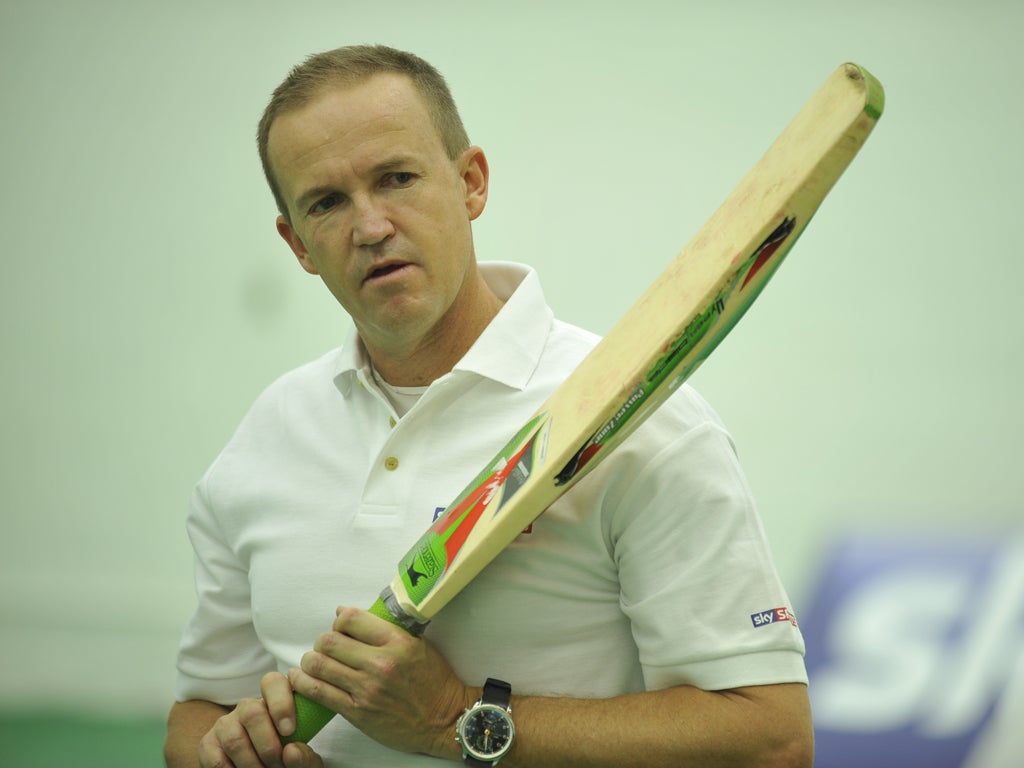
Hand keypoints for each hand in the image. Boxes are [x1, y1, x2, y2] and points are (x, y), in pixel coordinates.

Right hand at [197, 672, 324, 767]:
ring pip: (234, 739)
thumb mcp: (302, 759)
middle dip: (268, 745)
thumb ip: (304, 757)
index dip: (281, 703)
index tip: (290, 731)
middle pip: (252, 713)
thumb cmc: (287, 761)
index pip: (273, 683)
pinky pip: (216, 759)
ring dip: (252, 764)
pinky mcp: (208, 744)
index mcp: (275, 701)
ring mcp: (225, 724)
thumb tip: (291, 752)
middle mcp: (248, 707)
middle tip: (278, 765)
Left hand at [289, 605, 468, 757]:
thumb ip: (386, 630)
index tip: (340, 625)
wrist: (445, 720)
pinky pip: (319, 693)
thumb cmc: (434, 682)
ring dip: (310, 661)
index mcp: (397, 642)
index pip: (352, 618)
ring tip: (312, 661)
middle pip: (330, 640)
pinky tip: (300, 677)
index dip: (340, 619)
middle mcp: (380, 663)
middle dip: (323, 640)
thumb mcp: (418, 645)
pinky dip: (304, 682)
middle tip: (326, 646)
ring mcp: (367, 689)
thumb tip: (349, 615)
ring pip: (319, 665)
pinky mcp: (358, 712)